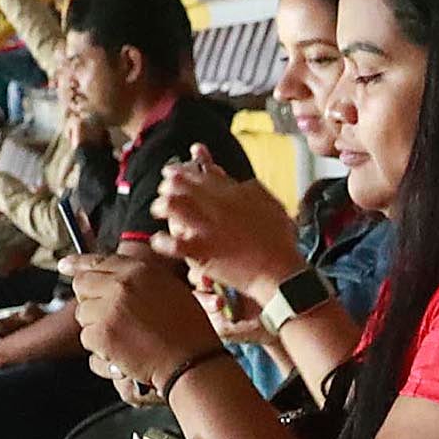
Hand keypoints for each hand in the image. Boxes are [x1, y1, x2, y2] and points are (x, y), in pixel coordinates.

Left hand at [69, 253, 222, 398]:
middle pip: (82, 285)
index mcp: (140, 270)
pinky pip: (87, 339)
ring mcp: (110, 309)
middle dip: (90, 301)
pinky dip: (100, 349)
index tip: (65, 265)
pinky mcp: (102, 334)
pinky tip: (122, 352)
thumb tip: (117, 277)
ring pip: (82, 314)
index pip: (99, 260)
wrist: (191, 361)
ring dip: (97, 327)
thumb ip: (143, 279)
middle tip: (107, 317)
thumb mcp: (172, 290)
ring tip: (124, 337)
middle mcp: (121, 284)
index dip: (78, 264)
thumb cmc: (188, 331)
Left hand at [157, 167, 308, 297]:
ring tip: (158, 209)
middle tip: (164, 187)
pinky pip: (173, 244)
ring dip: (162, 205)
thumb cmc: (280, 242)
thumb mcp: (271, 204)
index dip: (186, 168)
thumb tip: (239, 183)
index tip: (176, 168)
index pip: (204, 172)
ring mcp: (208, 228)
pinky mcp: (203, 251)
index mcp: (234, 192)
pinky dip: (162, 241)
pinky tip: (158, 240)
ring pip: (174, 206)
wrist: (281, 270)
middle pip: (184, 184)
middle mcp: (218, 205)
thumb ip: (253, 190)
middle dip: (170, 183)